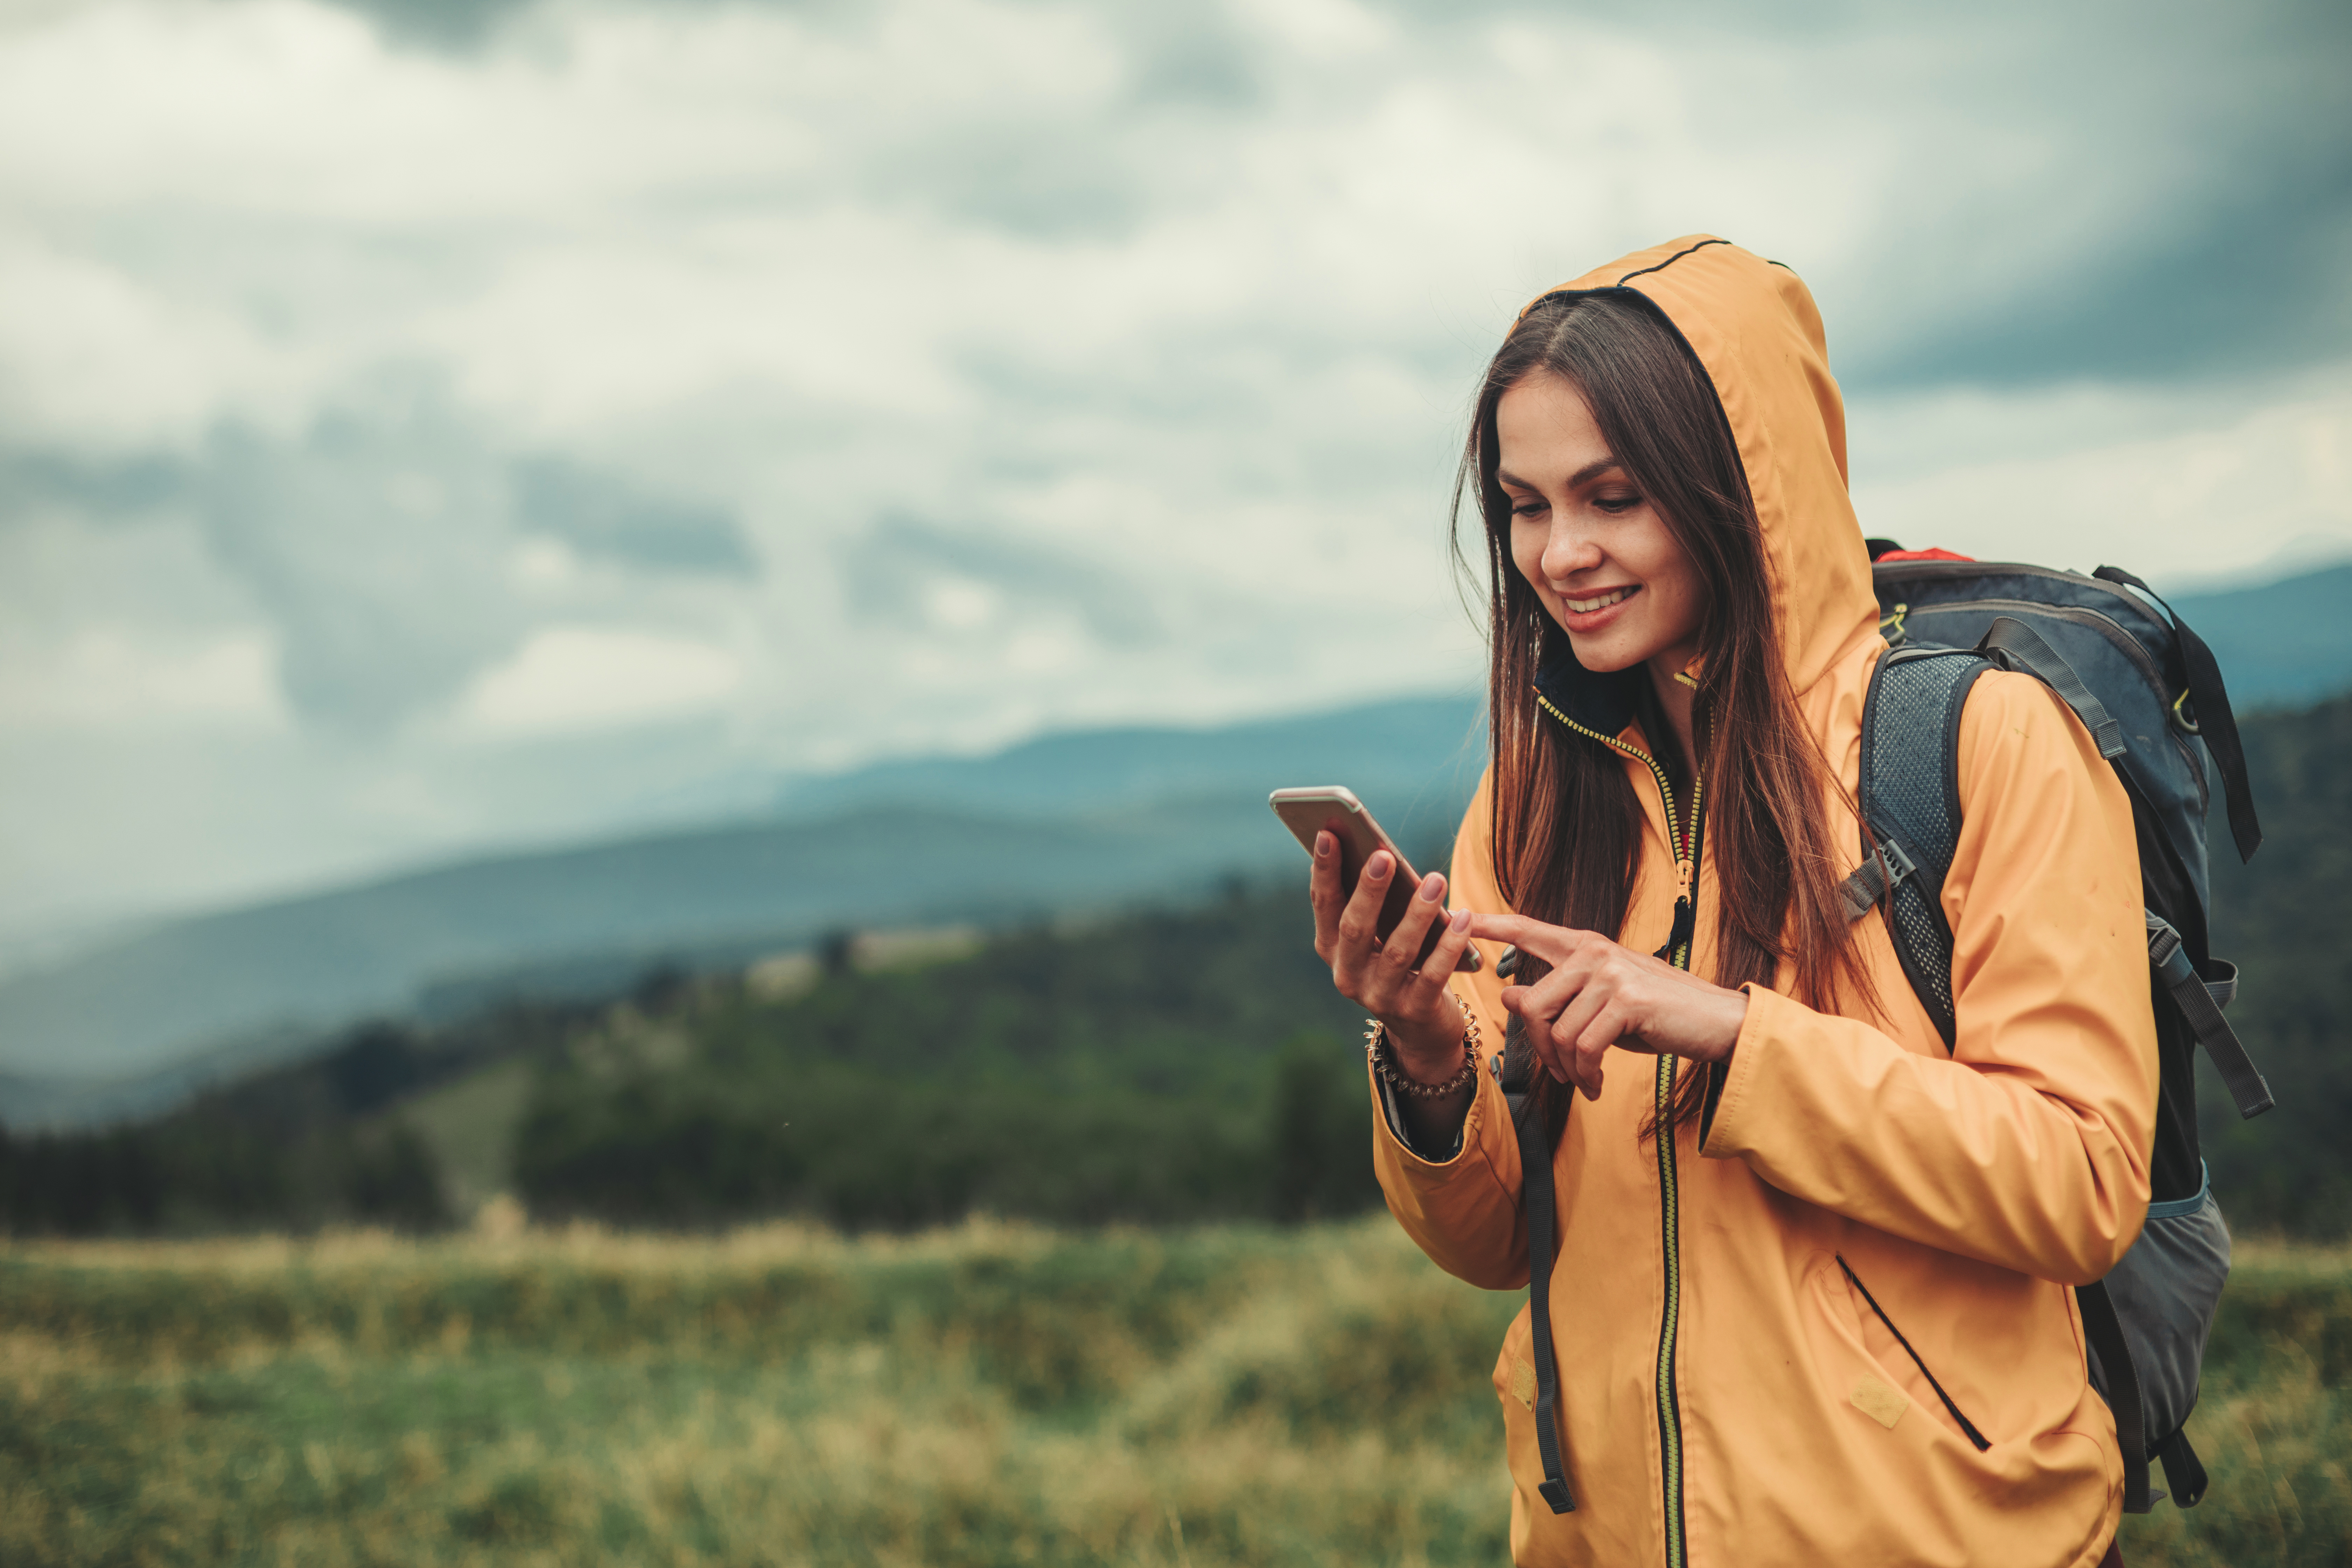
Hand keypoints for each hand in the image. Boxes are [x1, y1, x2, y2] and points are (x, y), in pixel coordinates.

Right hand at [1309, 831, 1477, 1082]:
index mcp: (1331, 949)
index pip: (1324, 904)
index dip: (1324, 870)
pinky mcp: (1413, 1011)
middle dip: (1369, 890)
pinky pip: (1432, 975)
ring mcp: (1378, 997)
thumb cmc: (1399, 964)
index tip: (1328, 833)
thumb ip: (1373, 903)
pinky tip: (1462, 917)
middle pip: (1355, 928)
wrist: (1421, 1028)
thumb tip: (1379, 852)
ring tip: (1436, 880)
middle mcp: (1347, 975)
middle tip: (1384, 855)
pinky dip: (1448, 945)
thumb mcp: (1377, 937)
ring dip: (1417, 913)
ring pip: (1396, 951)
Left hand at [1465, 913, 1747, 1101]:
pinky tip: (1596, 1084)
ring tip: (1585, 1081)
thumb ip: (1557, 996)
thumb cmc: (1656, 1013)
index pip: (1529, 930)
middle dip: (1539, 1049)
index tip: (1464, 917)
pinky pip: (1584, 1048)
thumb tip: (1507, 995)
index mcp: (1585, 946)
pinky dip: (1585, 1074)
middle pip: (1532, 1005)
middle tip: (1559, 1073)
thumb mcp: (1600, 1003)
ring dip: (1567, 1069)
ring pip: (1557, 1032)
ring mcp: (1610, 974)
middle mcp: (1594, 953)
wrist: (1715, 1021)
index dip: (1494, 926)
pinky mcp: (1627, 1002)